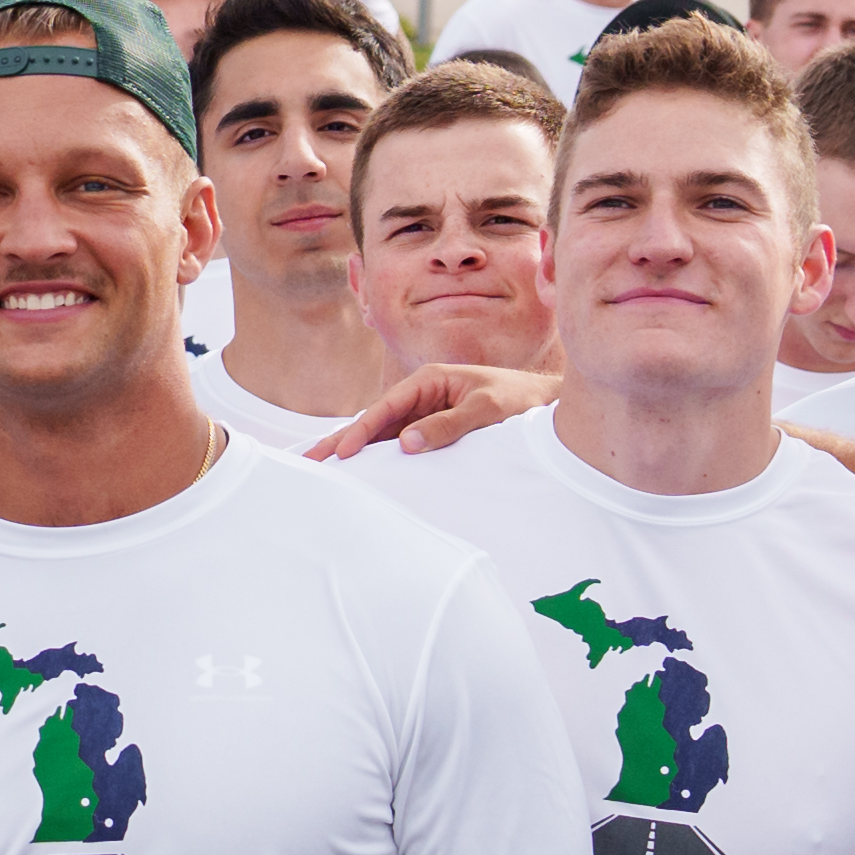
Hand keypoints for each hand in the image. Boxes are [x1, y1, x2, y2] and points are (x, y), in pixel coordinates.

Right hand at [310, 361, 554, 460]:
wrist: (546, 404)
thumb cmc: (519, 399)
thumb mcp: (487, 409)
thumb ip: (449, 425)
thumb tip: (408, 443)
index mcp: (429, 380)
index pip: (386, 407)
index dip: (361, 430)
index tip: (342, 452)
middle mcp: (421, 397)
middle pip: (374, 422)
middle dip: (341, 441)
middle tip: (308, 461)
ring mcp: (424, 416)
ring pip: (382, 437)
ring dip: (354, 454)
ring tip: (322, 472)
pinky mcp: (431, 433)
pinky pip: (399, 447)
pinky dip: (378, 460)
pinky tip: (358, 474)